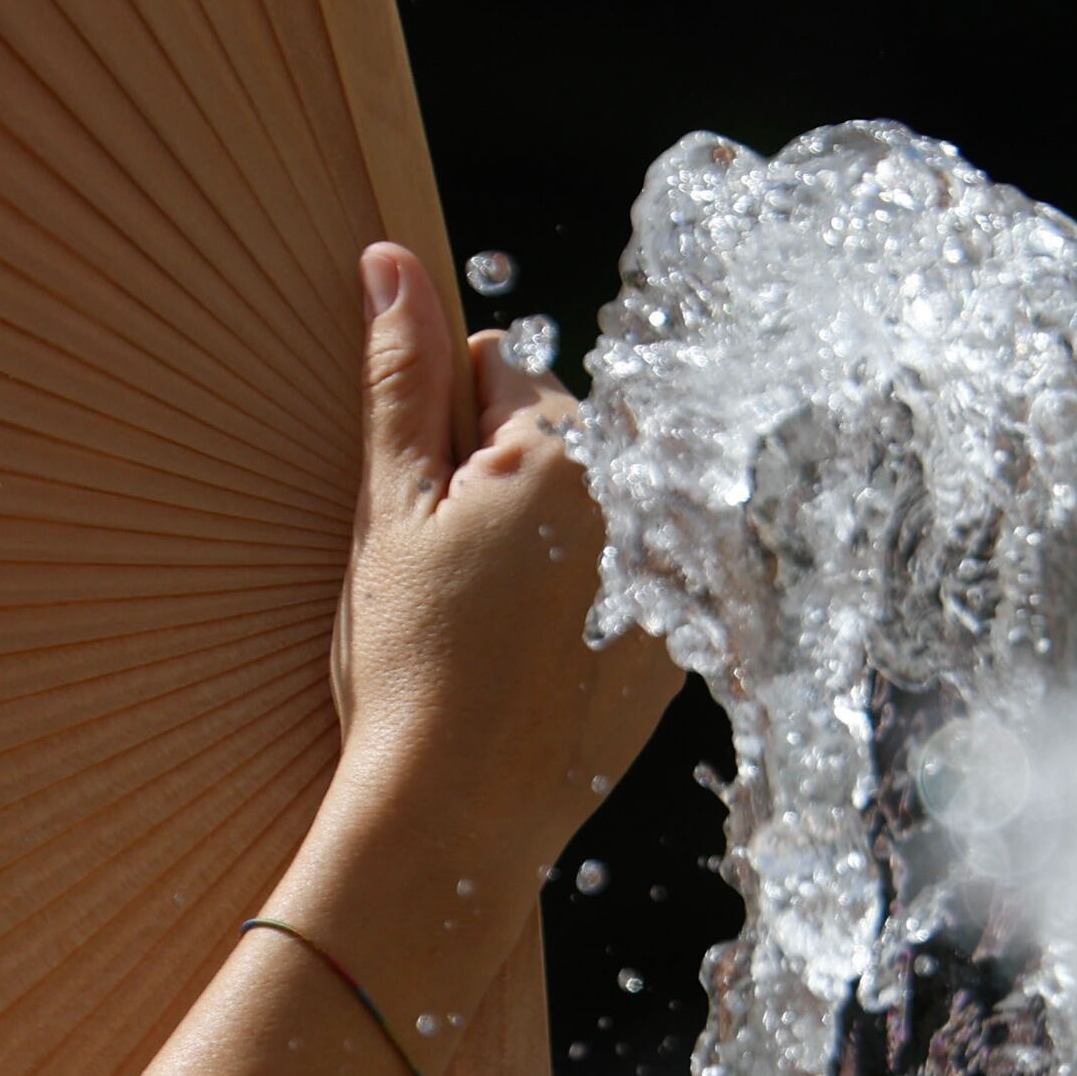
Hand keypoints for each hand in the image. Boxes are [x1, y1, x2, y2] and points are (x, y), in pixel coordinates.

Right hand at [328, 243, 686, 887]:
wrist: (457, 813)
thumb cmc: (410, 662)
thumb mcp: (389, 508)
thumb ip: (400, 378)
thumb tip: (390, 262)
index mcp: (569, 444)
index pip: (500, 366)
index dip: (447, 432)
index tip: (435, 511)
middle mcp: (648, 492)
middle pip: (561, 429)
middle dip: (508, 473)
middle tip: (460, 573)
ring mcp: (680, 567)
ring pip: (600, 499)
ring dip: (554, 531)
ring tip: (498, 619)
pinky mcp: (687, 634)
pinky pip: (636, 569)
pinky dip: (593, 592)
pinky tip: (541, 653)